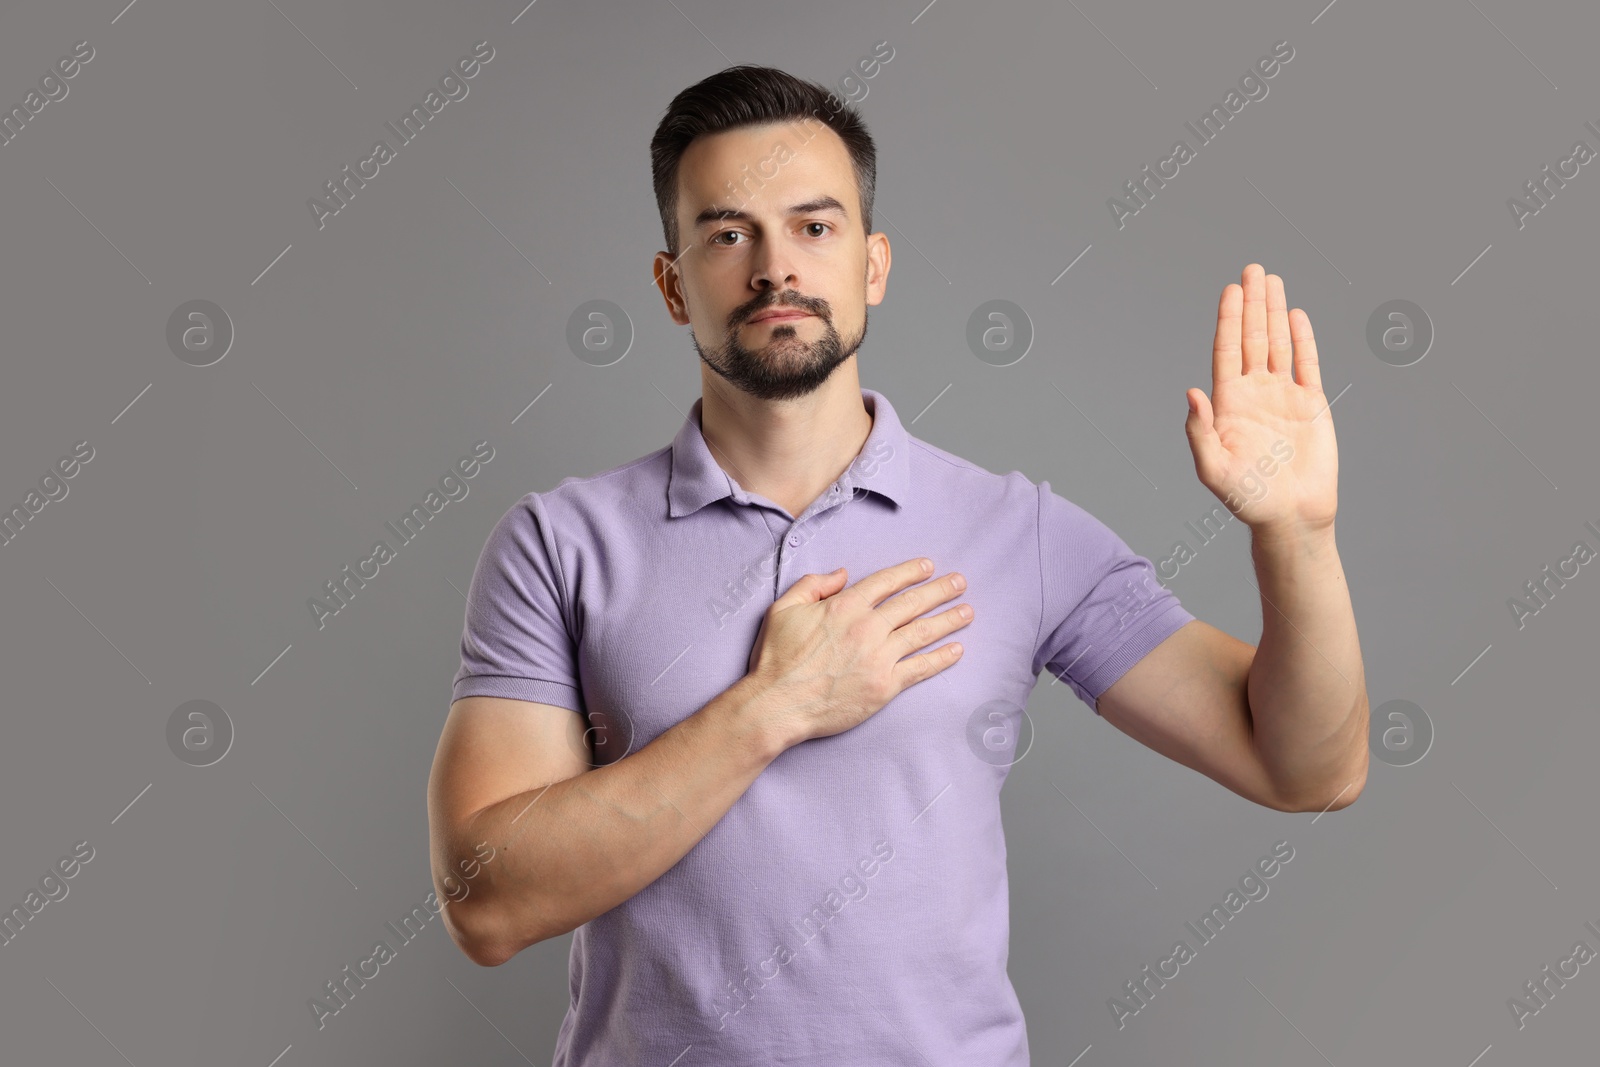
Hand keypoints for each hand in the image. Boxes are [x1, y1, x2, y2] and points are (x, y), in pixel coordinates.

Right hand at [744, 558, 971, 746]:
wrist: (778, 704)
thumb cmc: (776, 658)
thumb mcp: (783, 609)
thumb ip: (813, 584)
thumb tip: (843, 574)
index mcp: (845, 606)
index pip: (886, 582)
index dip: (910, 572)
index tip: (929, 567)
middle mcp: (867, 628)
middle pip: (912, 603)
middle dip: (940, 591)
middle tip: (960, 583)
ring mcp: (879, 658)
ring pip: (922, 633)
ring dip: (948, 620)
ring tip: (967, 611)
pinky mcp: (885, 686)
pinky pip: (920, 668)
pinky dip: (941, 658)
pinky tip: (957, 650)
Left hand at [1185, 263, 1337, 539]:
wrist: (1291, 516)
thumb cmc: (1248, 499)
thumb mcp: (1213, 468)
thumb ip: (1199, 430)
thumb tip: (1192, 392)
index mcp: (1229, 404)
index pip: (1227, 351)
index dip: (1229, 320)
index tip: (1230, 290)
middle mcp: (1254, 394)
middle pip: (1252, 339)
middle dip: (1252, 304)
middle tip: (1252, 269)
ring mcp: (1283, 397)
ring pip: (1279, 345)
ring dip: (1275, 313)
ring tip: (1271, 281)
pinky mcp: (1311, 405)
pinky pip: (1307, 365)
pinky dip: (1303, 339)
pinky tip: (1296, 315)